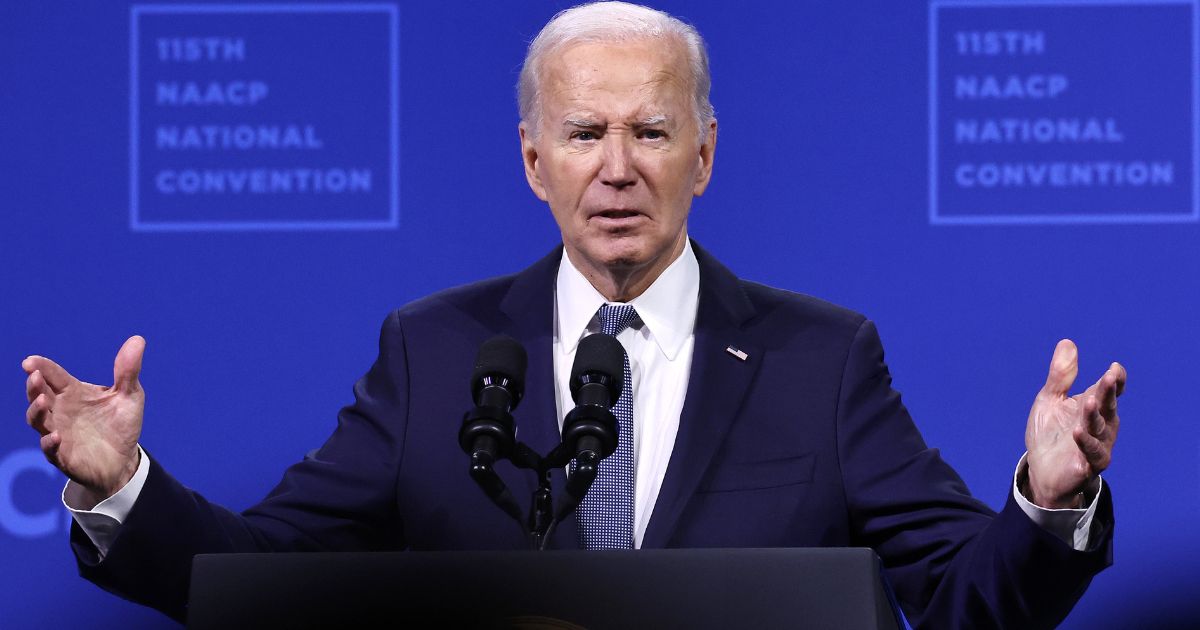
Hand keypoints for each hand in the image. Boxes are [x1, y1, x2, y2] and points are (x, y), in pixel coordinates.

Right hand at [22, 336, 145, 503]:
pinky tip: (55, 436)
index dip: (41, 367)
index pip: (53, 376)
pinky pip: (50, 449)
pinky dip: (50, 442)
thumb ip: (128, 370)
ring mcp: (58, 432)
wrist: (124, 459)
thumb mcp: (130, 395)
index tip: (31, 361)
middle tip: (35, 376)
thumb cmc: (121, 424)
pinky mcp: (62, 456)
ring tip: (43, 401)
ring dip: (37, 411)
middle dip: (34, 386)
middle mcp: (61, 411)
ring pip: (38, 420)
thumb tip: (138, 339)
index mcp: (73, 393)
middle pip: (39, 395)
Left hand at [1025, 339, 1125, 508]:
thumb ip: (1061, 375)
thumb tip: (1067, 342)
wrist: (1041, 470)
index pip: (1111, 390)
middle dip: (1108, 392)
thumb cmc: (1050, 433)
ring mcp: (1097, 444)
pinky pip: (1092, 453)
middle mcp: (1102, 424)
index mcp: (1094, 406)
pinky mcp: (1088, 465)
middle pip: (1107, 405)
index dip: (1115, 380)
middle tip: (1109, 377)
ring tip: (1089, 400)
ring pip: (1100, 428)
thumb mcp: (1050, 400)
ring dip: (1095, 415)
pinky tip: (1078, 432)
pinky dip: (1086, 443)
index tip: (1114, 368)